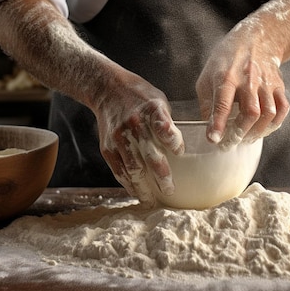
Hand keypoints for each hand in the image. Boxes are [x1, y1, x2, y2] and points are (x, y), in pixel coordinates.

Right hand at [93, 74, 183, 205]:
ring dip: (143, 187)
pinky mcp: (108, 147)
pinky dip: (129, 183)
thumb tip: (182, 149)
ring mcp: (119, 137)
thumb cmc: (140, 97)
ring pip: (132, 168)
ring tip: (152, 200)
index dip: (172, 140)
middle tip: (170, 190)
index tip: (180, 152)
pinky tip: (137, 192)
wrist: (107, 90)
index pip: (163, 126)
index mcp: (151, 109)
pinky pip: (119, 170)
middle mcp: (134, 124)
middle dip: (160, 175)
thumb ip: (168, 123)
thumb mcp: (158, 101)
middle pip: (148, 154)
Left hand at [196, 20, 289, 147]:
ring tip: (245, 139)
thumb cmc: (226, 60)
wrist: (256, 39)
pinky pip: (282, 109)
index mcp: (226, 76)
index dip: (218, 123)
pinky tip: (262, 129)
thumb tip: (207, 127)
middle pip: (250, 112)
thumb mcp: (207, 76)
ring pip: (268, 113)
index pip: (222, 102)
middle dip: (240, 133)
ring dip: (256, 132)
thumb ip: (207, 102)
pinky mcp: (279, 86)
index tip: (213, 139)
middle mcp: (249, 79)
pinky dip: (274, 124)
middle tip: (229, 144)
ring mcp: (266, 83)